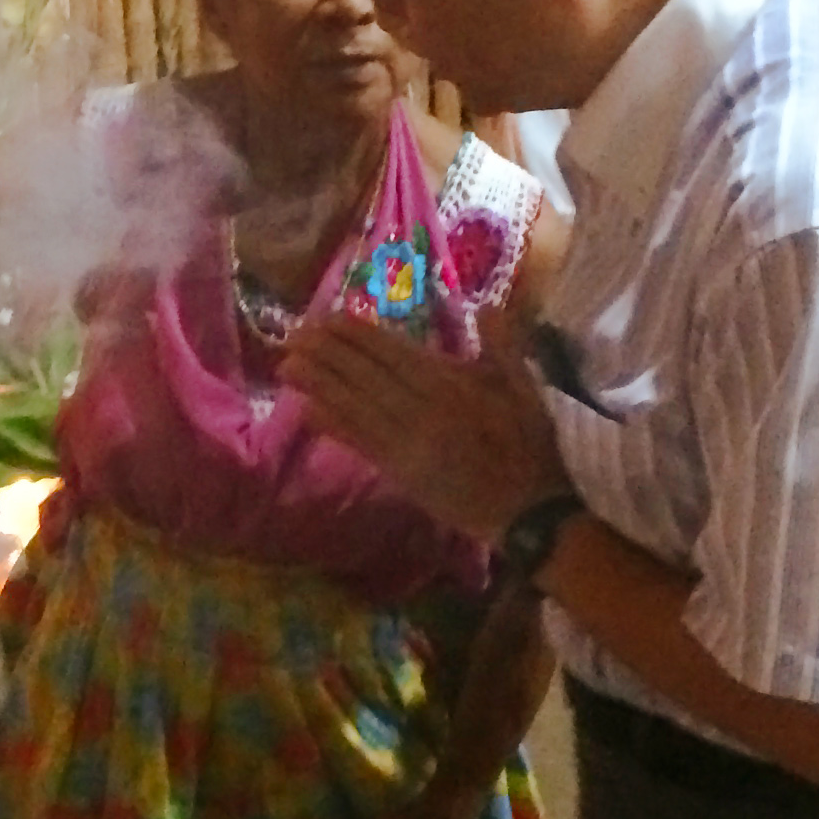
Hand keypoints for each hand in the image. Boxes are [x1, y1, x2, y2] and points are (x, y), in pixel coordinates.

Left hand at [280, 304, 569, 543]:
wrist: (529, 510)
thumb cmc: (530, 446)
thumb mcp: (525, 389)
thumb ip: (503, 347)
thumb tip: (486, 307)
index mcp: (453, 386)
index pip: (395, 353)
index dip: (358, 335)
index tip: (328, 317)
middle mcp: (423, 410)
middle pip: (367, 376)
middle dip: (328, 353)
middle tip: (294, 332)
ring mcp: (407, 444)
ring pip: (357, 407)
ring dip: (320, 385)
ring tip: (288, 363)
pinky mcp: (400, 473)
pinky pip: (361, 444)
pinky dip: (334, 426)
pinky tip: (308, 410)